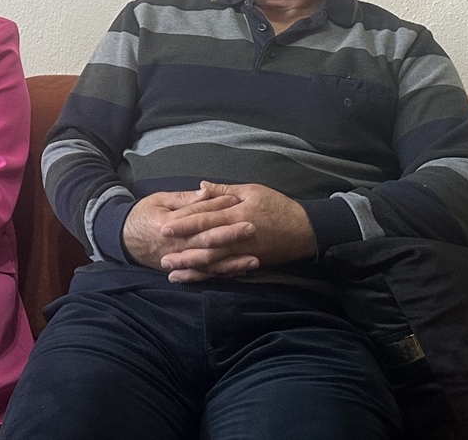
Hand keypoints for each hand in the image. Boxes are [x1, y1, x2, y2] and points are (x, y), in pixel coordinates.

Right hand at [122, 186, 254, 272]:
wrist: (122, 239)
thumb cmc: (142, 216)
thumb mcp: (159, 200)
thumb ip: (185, 199)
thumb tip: (207, 191)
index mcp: (168, 225)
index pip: (197, 216)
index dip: (217, 208)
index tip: (237, 201)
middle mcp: (175, 246)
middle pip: (206, 242)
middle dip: (230, 235)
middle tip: (252, 227)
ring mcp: (178, 261)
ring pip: (209, 264)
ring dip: (232, 262)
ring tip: (254, 259)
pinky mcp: (181, 269)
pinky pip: (204, 275)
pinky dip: (222, 274)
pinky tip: (239, 272)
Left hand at [159, 181, 316, 281]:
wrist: (306, 230)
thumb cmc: (278, 206)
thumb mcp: (252, 191)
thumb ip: (224, 191)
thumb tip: (201, 187)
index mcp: (237, 213)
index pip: (205, 218)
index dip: (183, 224)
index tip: (164, 227)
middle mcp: (239, 235)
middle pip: (206, 244)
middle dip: (183, 250)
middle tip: (161, 255)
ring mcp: (244, 252)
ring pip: (214, 262)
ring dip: (192, 268)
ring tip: (172, 271)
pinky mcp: (250, 263)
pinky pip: (227, 272)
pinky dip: (210, 276)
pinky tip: (195, 279)